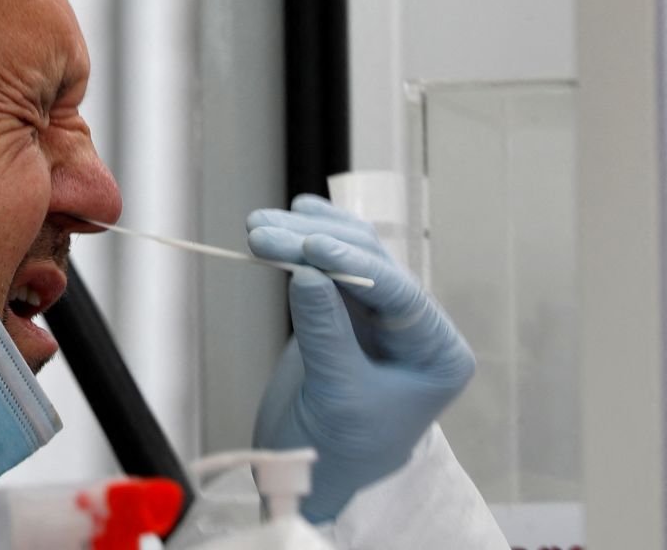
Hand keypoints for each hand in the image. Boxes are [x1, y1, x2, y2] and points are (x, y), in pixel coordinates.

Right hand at [246, 194, 474, 522]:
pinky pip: (332, 268)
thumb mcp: (336, 397)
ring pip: (347, 259)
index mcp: (436, 354)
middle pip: (369, 267)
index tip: (309, 245)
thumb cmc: (337, 452)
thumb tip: (306, 272)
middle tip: (259, 233)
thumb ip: (325, 334)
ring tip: (257, 226)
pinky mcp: (346, 313)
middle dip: (313, 245)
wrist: (311, 478)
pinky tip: (293, 216)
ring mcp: (380, 317)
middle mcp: (415, 328)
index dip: (353, 263)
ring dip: (302, 237)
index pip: (400, 293)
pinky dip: (307, 243)